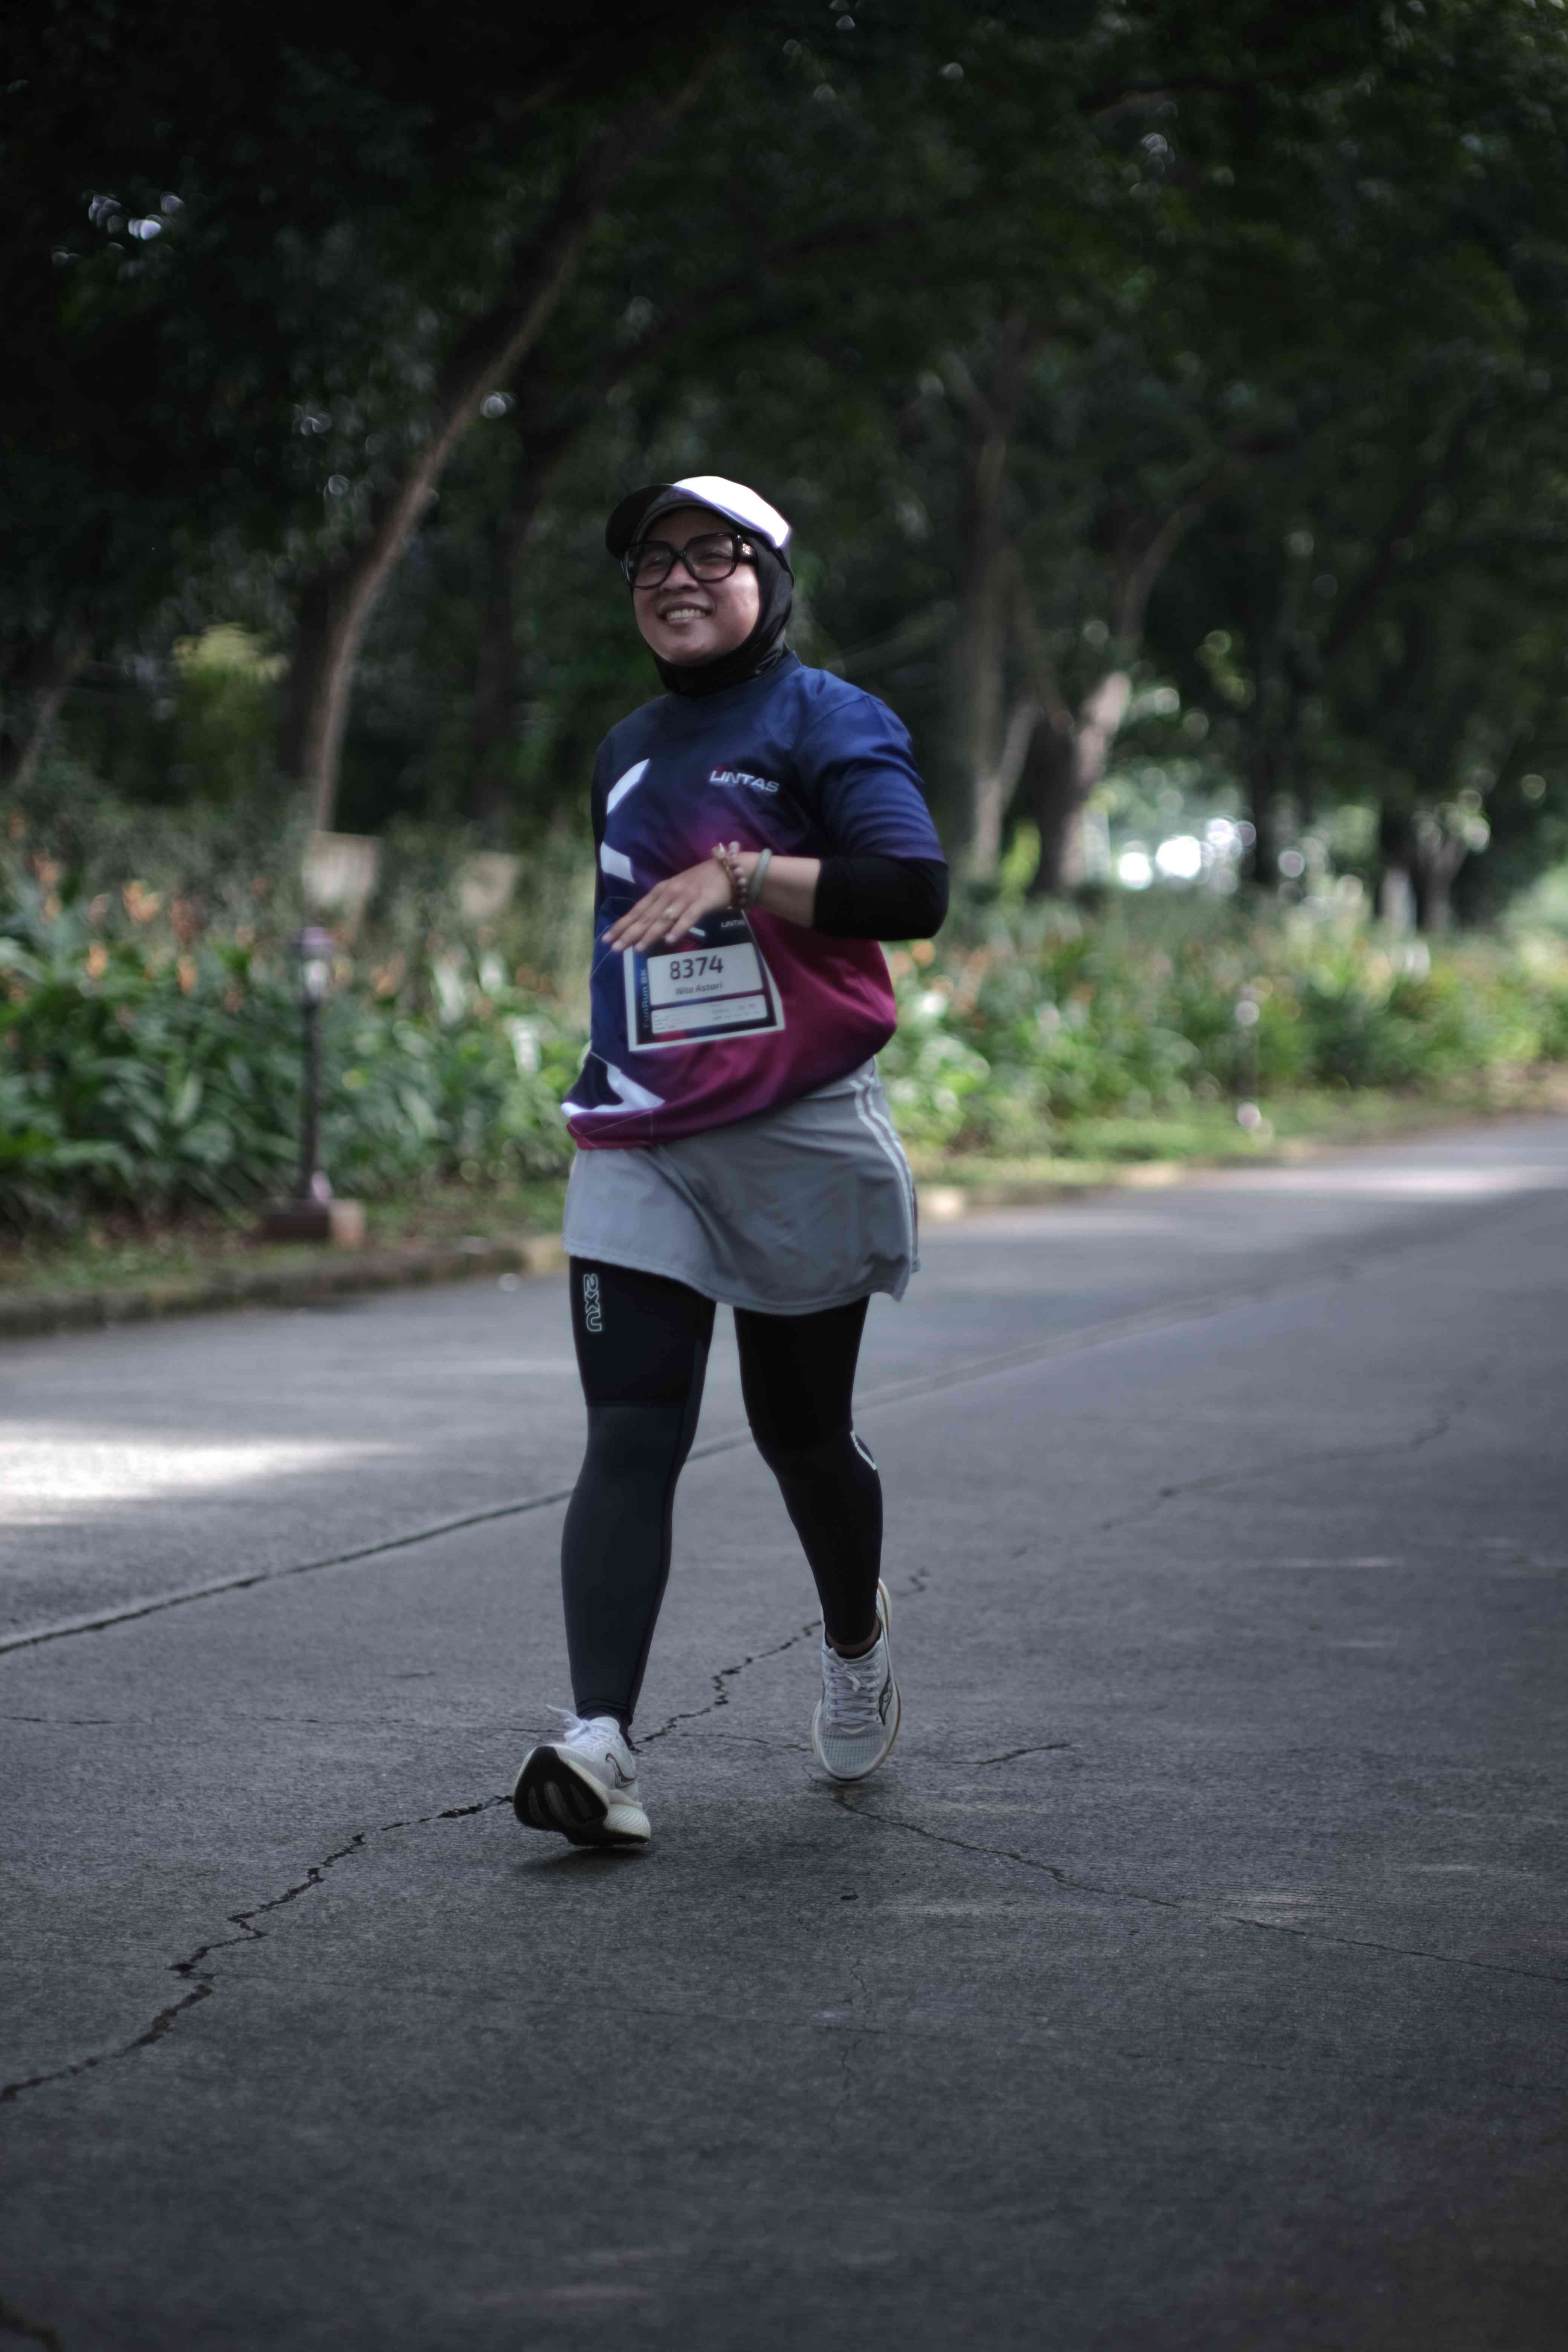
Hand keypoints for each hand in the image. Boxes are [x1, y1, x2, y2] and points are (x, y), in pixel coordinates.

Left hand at [604, 854, 736, 951]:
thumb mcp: (677, 893)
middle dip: (630, 933)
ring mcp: (685, 896)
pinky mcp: (702, 901)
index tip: (607, 939)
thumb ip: (663, 908)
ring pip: (664, 918)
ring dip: (650, 933)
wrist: (730, 871)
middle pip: (647, 916)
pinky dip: (679, 928)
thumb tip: (647, 927)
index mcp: (661, 890)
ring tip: (637, 948)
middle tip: (615, 948)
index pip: (638, 910)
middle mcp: (670, 893)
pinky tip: (670, 940)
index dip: (622, 924)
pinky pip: (689, 917)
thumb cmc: (702, 884)